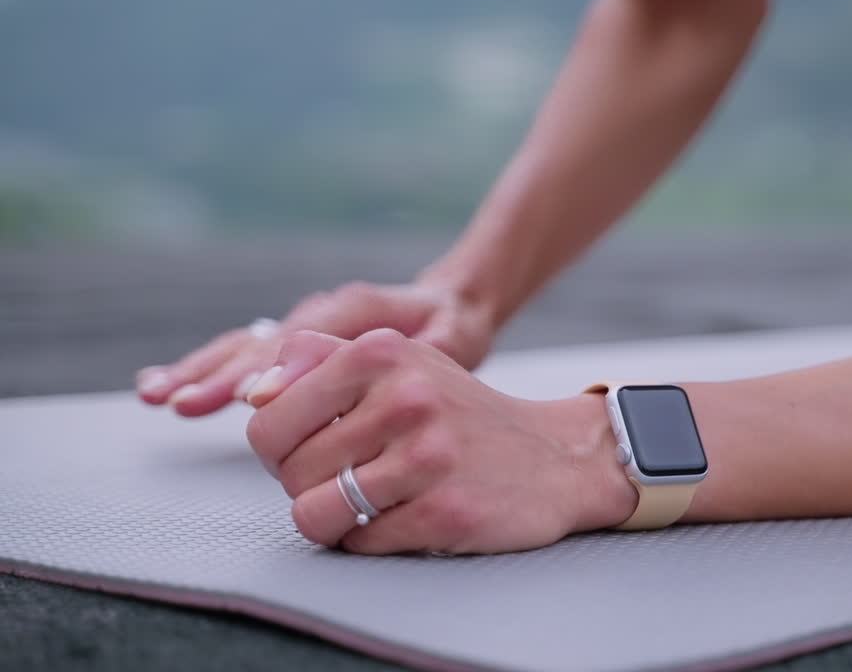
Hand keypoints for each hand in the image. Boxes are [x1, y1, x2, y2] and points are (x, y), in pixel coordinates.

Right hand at [135, 279, 497, 416]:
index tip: (245, 401)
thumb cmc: (453, 326)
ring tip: (157, 393)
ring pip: (240, 345)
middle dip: (218, 373)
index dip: (273, 371)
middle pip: (258, 342)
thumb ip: (412, 354)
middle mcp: (318, 313)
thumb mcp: (451, 337)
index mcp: (352, 309)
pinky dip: (202, 371)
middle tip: (179, 401)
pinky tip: (162, 389)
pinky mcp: (291, 344)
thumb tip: (365, 375)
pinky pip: (240, 354)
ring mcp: (300, 326)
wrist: (452, 304)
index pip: (302, 341)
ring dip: (198, 370)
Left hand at [243, 329, 637, 554]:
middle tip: (355, 475)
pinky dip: (372, 540)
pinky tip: (407, 515)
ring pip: (314, 514)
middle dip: (309, 484)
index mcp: (382, 351)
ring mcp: (429, 457)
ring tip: (370, 502)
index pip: (268, 420)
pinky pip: (360, 544)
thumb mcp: (397, 362)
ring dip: (334, 520)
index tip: (320, 446)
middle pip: (288, 472)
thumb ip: (316, 361)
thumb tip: (252, 393)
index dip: (282, 448)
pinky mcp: (446, 512)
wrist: (556, 456)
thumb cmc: (456, 411)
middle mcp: (407, 397)